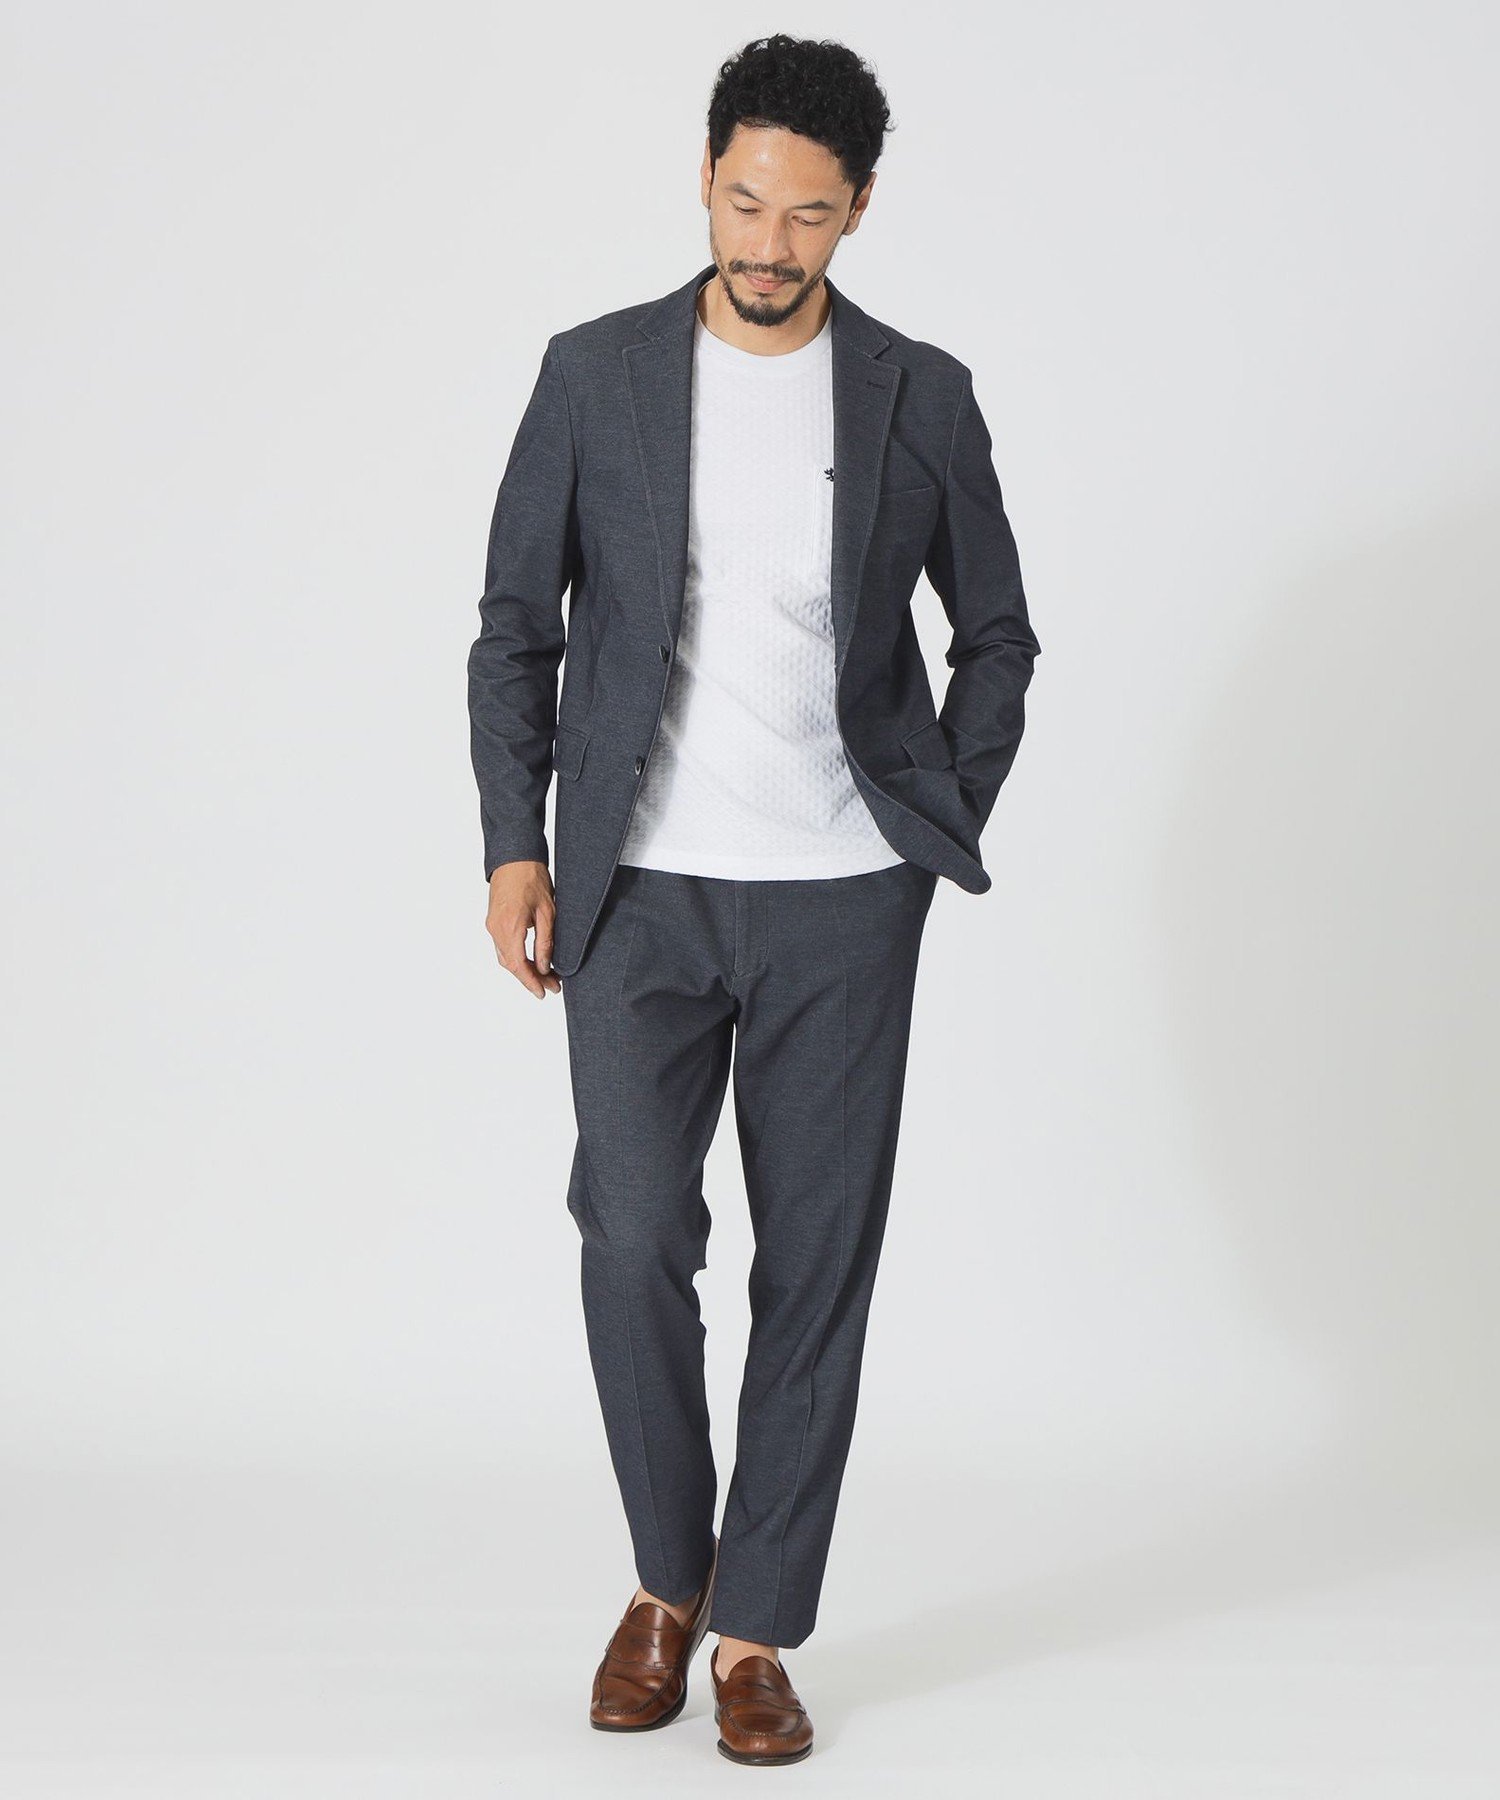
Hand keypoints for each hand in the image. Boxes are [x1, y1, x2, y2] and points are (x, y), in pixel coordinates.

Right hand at [485, 860, 560, 997]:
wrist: (514, 857)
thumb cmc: (532, 878)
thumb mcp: (547, 911)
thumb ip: (544, 941)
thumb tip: (545, 966)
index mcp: (509, 927)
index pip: (519, 965)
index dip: (531, 982)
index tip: (544, 993)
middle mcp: (496, 929)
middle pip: (511, 964)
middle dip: (531, 978)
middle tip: (552, 985)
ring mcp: (492, 925)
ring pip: (506, 957)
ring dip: (524, 969)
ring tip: (545, 975)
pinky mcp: (493, 920)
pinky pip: (503, 946)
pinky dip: (516, 957)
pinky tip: (531, 960)